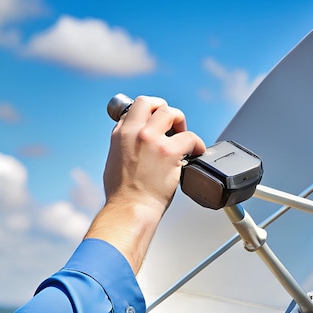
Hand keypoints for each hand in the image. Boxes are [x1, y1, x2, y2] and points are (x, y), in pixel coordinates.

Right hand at [85, 96, 205, 271]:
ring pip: (171, 113)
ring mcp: (152, 140)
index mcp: (120, 134)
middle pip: (152, 103)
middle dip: (165, 111)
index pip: (135, 107)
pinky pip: (190, 137)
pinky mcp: (169, 152)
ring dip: (181, 123)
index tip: (157, 120)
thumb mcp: (115, 160)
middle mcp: (135, 132)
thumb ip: (126, 144)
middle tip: (174, 125)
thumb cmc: (123, 194)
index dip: (149, 111)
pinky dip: (198, 144)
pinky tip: (197, 152)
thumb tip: (137, 142)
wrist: (130, 209)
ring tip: (184, 138)